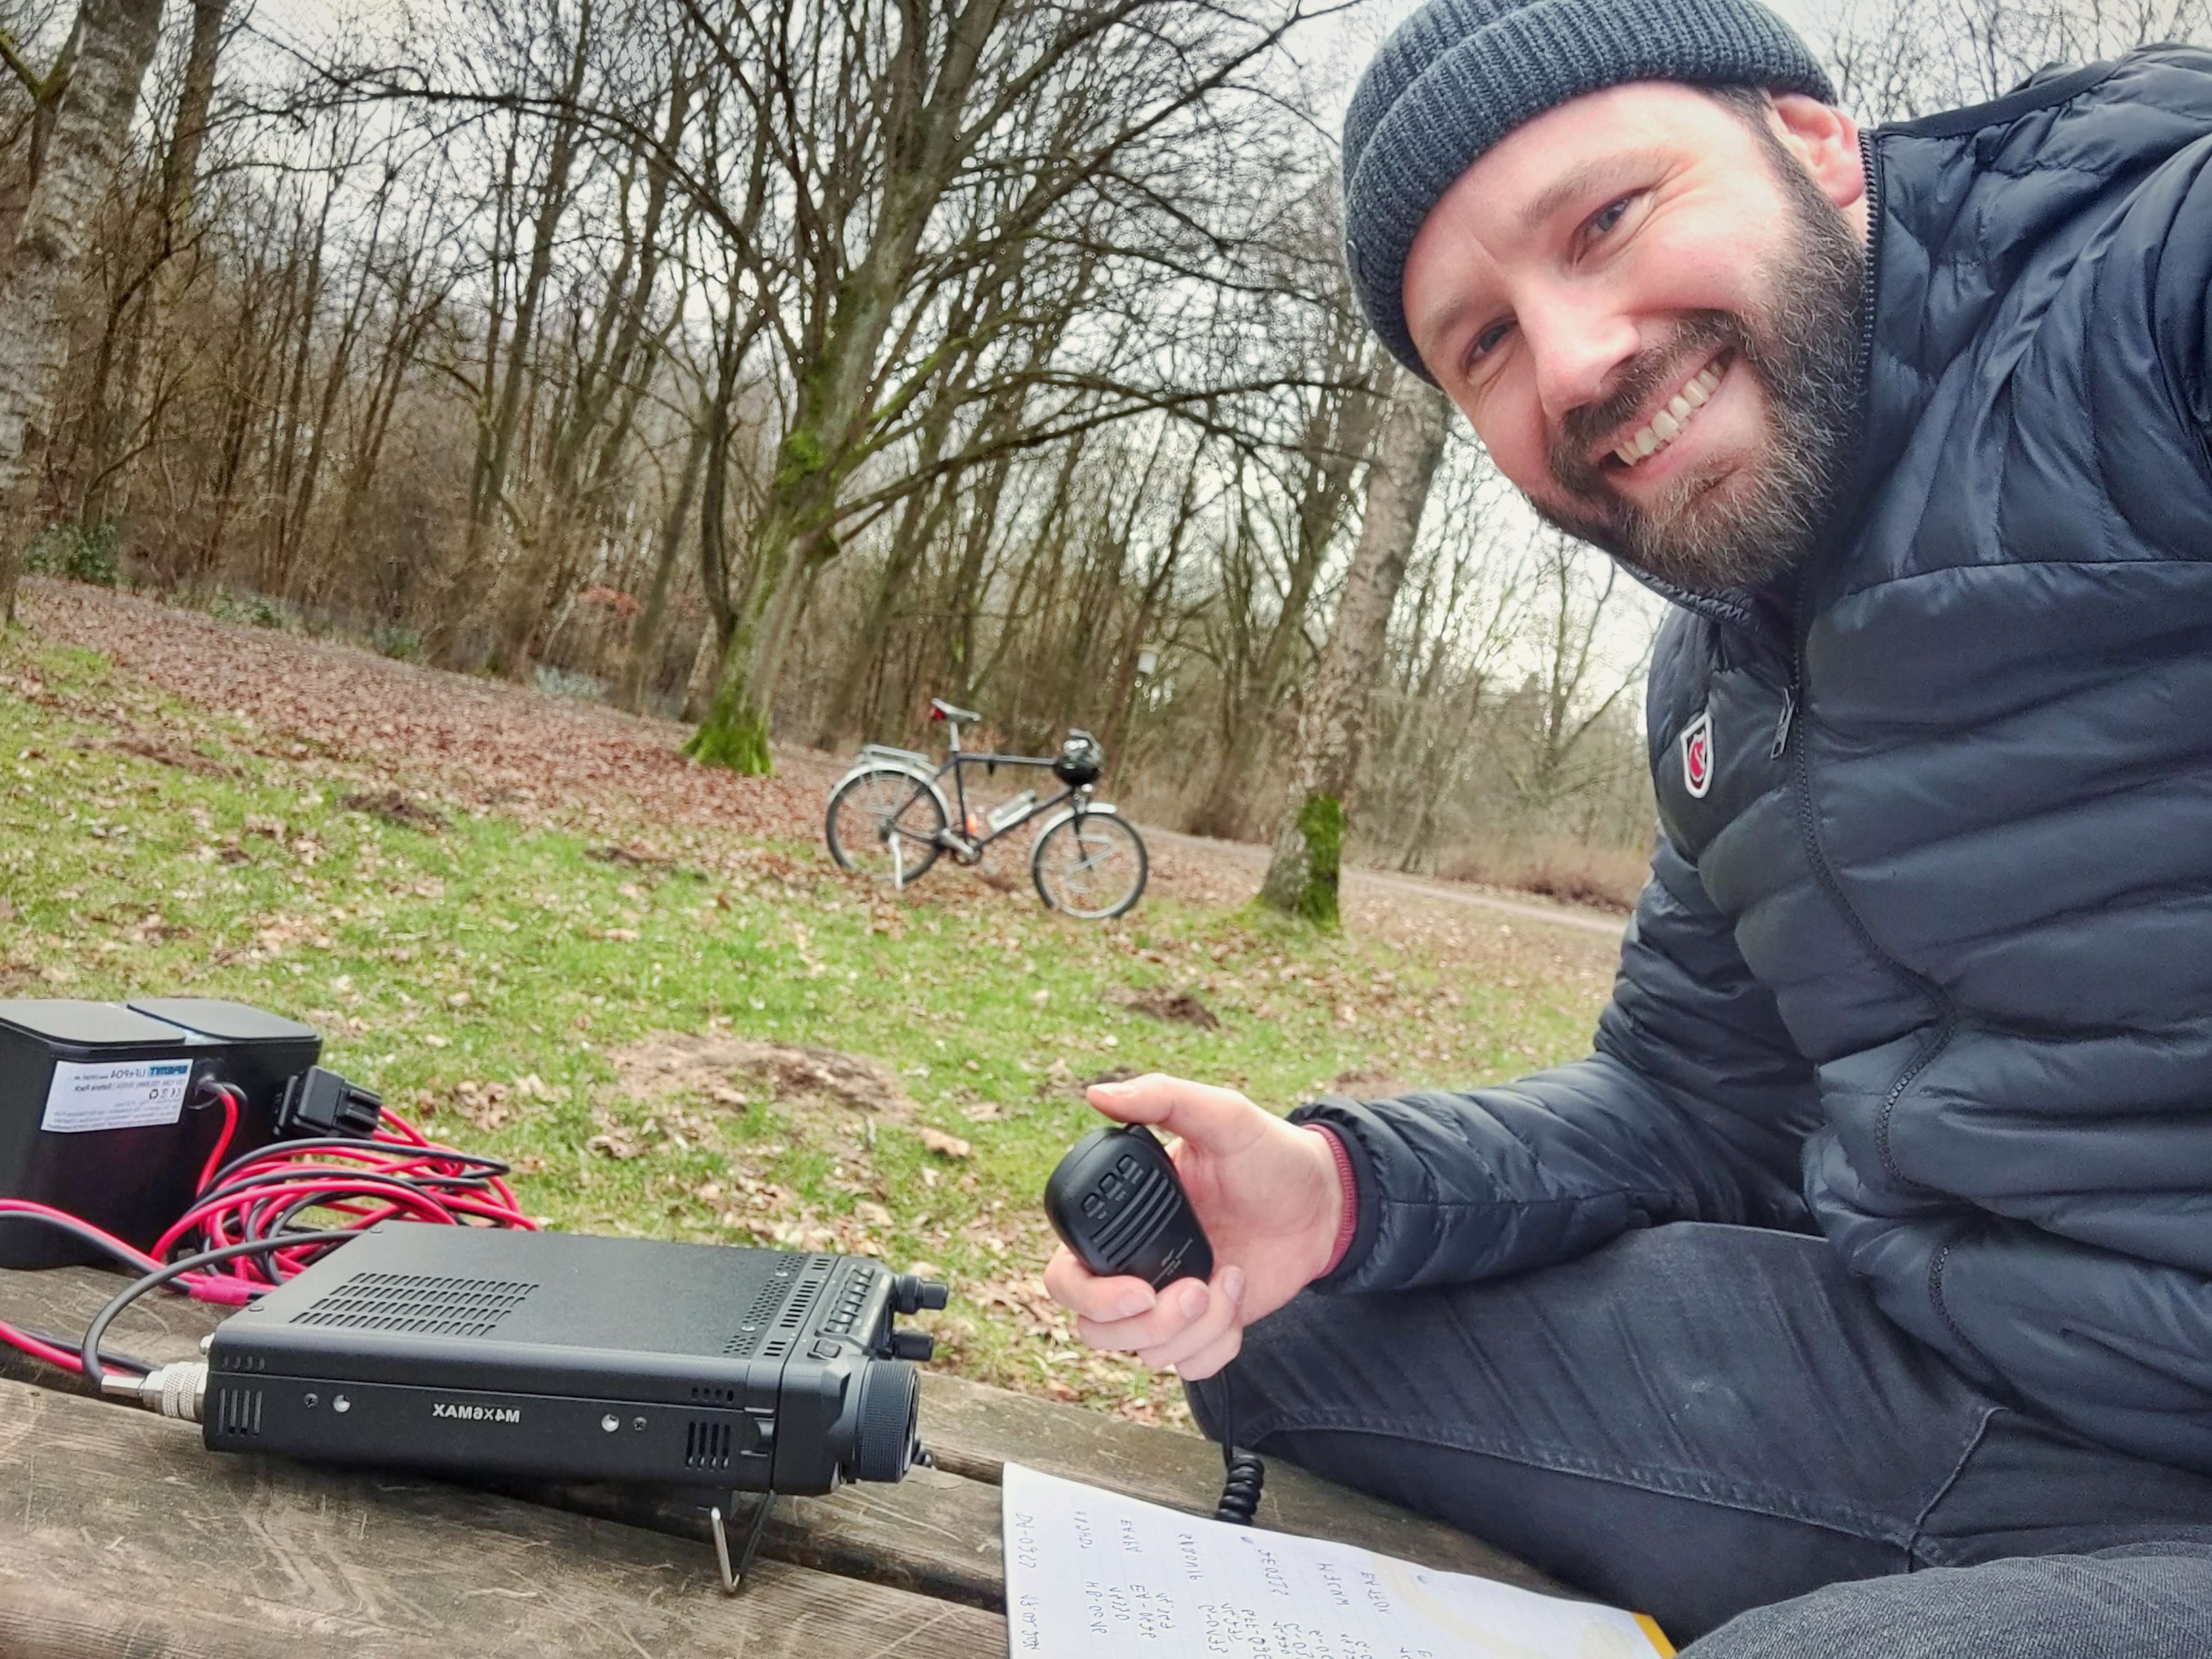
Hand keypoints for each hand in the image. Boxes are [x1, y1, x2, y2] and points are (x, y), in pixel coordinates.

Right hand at [1042, 1073, 1342, 1379]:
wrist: (1323, 1205)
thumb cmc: (1269, 1155)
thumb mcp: (1222, 1116)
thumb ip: (1163, 1098)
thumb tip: (1097, 1094)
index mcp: (1121, 1219)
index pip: (1065, 1274)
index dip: (1091, 1294)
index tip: (1139, 1291)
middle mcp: (1133, 1264)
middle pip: (1093, 1328)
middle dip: (1143, 1325)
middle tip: (1193, 1294)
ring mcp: (1166, 1300)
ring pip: (1142, 1353)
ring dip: (1191, 1330)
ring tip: (1230, 1283)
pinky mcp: (1202, 1328)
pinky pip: (1187, 1367)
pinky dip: (1214, 1347)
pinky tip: (1236, 1299)